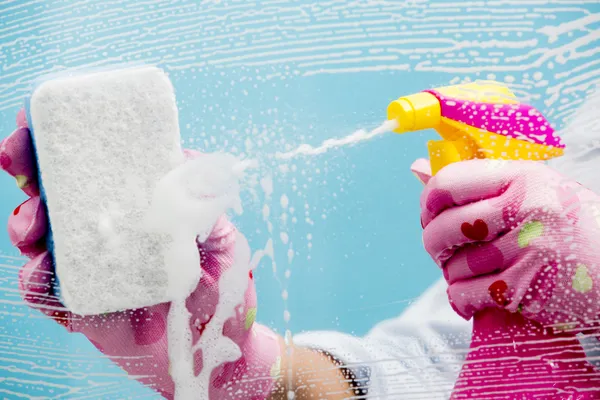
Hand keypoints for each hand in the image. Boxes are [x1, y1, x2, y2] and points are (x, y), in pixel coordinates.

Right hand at [1, 110, 279, 398]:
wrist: (220, 346)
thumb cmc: (223, 286)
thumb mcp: (223, 239)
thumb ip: (206, 206)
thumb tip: (188, 163)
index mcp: (140, 205)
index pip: (99, 165)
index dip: (64, 140)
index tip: (39, 118)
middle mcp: (110, 229)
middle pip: (59, 193)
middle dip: (31, 171)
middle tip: (23, 164)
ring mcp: (93, 265)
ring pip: (42, 237)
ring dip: (27, 222)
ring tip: (34, 223)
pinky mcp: (82, 305)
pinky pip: (46, 290)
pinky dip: (37, 279)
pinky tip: (43, 270)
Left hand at [415, 158, 599, 329]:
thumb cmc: (575, 228)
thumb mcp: (538, 191)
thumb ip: (482, 182)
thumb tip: (417, 167)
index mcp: (525, 177)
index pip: (448, 183)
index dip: (428, 202)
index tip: (430, 214)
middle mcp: (525, 209)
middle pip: (443, 228)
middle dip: (433, 244)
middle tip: (442, 250)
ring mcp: (527, 250)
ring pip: (453, 266)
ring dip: (451, 274)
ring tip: (468, 273)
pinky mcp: (526, 289)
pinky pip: (465, 295)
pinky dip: (460, 300)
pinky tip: (471, 298)